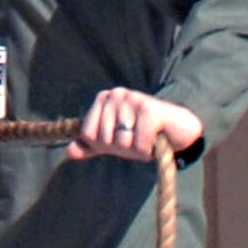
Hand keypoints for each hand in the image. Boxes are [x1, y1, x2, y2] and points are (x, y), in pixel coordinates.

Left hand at [68, 87, 201, 162]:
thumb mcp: (114, 141)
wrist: (179, 131)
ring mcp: (133, 99)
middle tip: (138, 140)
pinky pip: (138, 143)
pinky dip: (147, 149)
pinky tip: (156, 139)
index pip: (88, 134)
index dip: (105, 145)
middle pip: (104, 139)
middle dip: (123, 148)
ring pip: (121, 142)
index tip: (121, 138)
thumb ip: (91, 145)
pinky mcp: (150, 109)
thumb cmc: (144, 135)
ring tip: (148, 139)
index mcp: (103, 99)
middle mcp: (116, 94)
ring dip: (137, 149)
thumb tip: (68, 152)